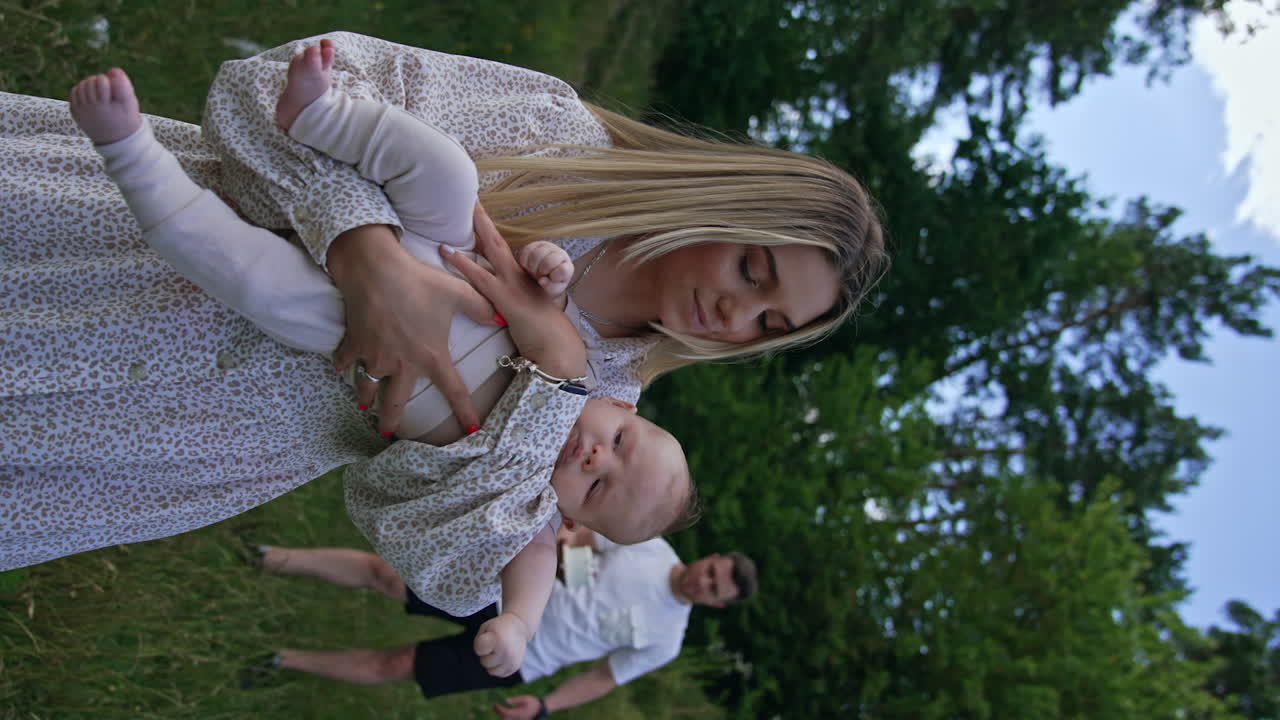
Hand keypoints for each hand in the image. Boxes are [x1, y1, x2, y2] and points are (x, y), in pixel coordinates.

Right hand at [327, 224, 495, 433]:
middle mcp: (401, 364)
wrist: (375, 270)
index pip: (454, 391)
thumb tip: (500, 318)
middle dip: (391, 421)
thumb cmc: (419, 282)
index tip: (472, 431)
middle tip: (388, 433)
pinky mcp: (354, 344)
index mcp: (431, 356)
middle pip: (395, 402)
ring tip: (364, 407)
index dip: (464, 412)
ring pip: (367, 387)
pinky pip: (346, 361)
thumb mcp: (457, 292)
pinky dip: (343, 365)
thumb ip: (481, 308)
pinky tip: (340, 369)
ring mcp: (375, 356)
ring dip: (365, 398)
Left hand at [443, 205, 586, 379]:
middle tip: (470, 198)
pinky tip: (446, 252)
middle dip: (483, 219)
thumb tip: (504, 301)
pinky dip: (462, 263)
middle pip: (498, 240)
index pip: (503, 250)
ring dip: (475, 230)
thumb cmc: (546, 336)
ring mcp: (513, 285)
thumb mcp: (532, 313)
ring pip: (491, 250)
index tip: (478, 215)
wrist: (559, 349)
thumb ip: (516, 302)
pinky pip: (480, 277)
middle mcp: (520, 276)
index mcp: (525, 278)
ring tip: (459, 211)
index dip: (489, 233)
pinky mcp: (506, 299)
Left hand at [474, 612, 531, 677]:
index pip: (479, 649)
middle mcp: (506, 652)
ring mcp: (511, 661)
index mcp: (498, 639)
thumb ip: (479, 643)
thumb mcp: (486, 627)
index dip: (480, 643)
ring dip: (492, 663)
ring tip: (498, 651)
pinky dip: (499, 667)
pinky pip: (500, 673)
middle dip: (486, 654)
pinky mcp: (515, 667)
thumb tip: (483, 660)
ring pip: (492, 671)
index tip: (488, 636)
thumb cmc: (498, 627)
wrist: (519, 627)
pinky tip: (503, 656)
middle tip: (494, 644)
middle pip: (484, 662)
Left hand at [492, 695, 541, 719]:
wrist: (540, 709)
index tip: (495, 704)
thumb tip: (506, 701)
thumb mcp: (525, 698)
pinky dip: (505, 717)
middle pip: (504, 718)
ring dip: (500, 715)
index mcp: (519, 713)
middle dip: (498, 713)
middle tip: (494, 706)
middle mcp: (517, 719)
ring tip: (497, 708)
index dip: (499, 709)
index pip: (505, 713)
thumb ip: (516, 700)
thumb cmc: (533, 703)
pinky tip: (503, 712)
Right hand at [517, 240, 573, 297]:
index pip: (563, 270)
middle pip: (549, 261)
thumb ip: (551, 287)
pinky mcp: (535, 244)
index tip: (550, 279)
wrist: (542, 275)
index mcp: (567, 266)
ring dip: (532, 266)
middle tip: (540, 275)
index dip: (554, 276)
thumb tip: (541, 280)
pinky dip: (525, 261)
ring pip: (537, 254)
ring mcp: (548, 247)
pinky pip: (527, 251)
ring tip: (534, 271)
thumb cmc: (550, 283)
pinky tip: (529, 266)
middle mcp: (560, 253)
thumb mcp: (553, 290)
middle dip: (542, 271)